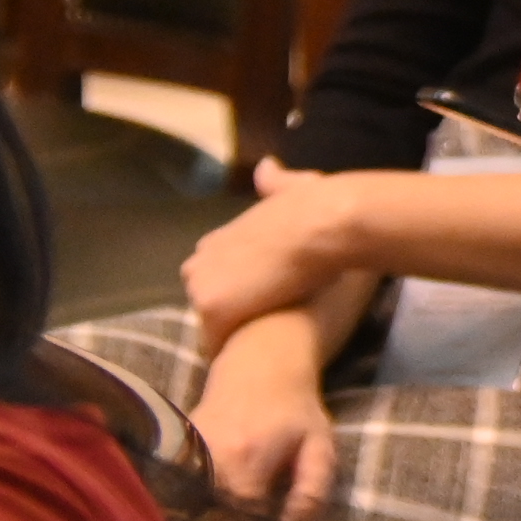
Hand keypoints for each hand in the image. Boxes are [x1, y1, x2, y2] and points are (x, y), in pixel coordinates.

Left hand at [180, 165, 367, 346]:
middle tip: (267, 323)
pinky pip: (216, 346)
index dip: (241, 291)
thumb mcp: (291, 191)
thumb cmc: (314, 208)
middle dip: (231, 314)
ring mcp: (201, 287)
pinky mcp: (212, 311)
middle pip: (207, 303)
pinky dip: (234, 352)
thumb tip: (267, 167)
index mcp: (216, 240)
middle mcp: (199, 262)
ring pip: (210, 327)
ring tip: (263, 343)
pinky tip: (260, 353)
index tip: (266, 300)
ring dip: (231, 334)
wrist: (321, 227)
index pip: (214, 277)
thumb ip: (275, 185)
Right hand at [195, 313, 340, 520]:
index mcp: (248, 459)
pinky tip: (206, 504)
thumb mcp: (319, 446)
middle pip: (213, 512)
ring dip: (208, 514)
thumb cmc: (296, 410)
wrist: (260, 365)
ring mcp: (190, 449)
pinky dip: (192, 495)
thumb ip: (313, 488)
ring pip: (194, 499)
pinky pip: (181, 479)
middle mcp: (212, 457)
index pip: (242, 517)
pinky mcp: (179, 443)